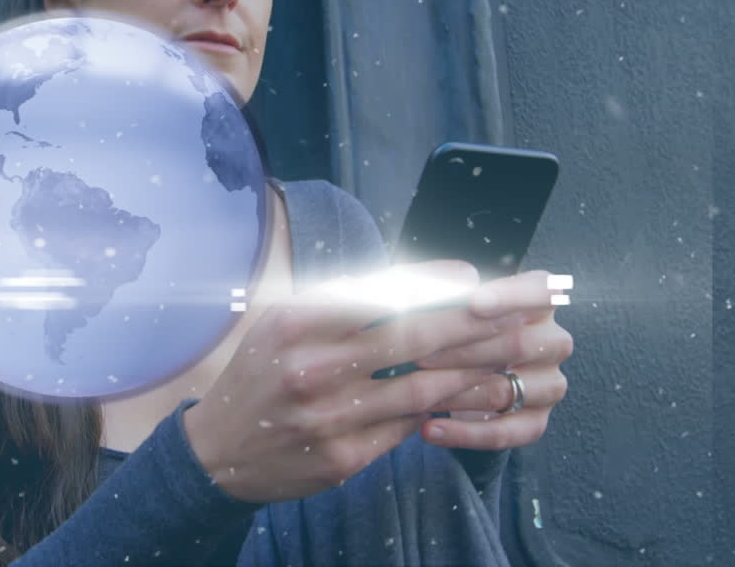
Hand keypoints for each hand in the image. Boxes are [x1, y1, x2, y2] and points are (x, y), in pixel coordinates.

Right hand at [184, 260, 503, 503]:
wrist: (217, 451)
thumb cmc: (260, 373)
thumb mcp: (283, 320)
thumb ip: (341, 301)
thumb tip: (417, 280)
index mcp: (295, 324)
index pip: (377, 295)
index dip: (432, 285)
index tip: (473, 276)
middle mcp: (311, 369)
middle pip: (411, 339)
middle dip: (472, 324)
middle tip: (516, 310)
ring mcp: (329, 418)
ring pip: (420, 388)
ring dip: (474, 371)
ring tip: (513, 354)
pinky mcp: (344, 458)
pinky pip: (406, 427)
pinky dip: (444, 409)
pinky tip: (475, 396)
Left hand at [413, 269, 572, 451]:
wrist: (459, 371)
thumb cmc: (451, 325)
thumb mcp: (446, 302)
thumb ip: (445, 288)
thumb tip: (450, 277)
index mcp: (539, 302)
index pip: (542, 291)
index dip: (511, 296)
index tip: (475, 303)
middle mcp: (553, 342)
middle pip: (519, 344)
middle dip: (464, 350)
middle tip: (418, 354)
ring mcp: (549, 384)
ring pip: (508, 390)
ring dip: (457, 394)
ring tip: (415, 394)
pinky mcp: (536, 421)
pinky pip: (507, 433)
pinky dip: (464, 434)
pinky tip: (429, 429)